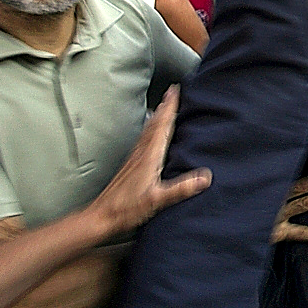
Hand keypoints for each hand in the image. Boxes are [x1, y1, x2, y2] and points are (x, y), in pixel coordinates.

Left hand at [85, 86, 210, 236]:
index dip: (170, 108)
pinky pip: (143, 140)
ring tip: (163, 106)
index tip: (176, 91)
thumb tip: (206, 177)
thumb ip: (181, 188)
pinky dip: (150, 130)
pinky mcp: (131, 166)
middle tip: (171, 91)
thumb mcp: (157, 199)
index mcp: (149, 157)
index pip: (162, 126)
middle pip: (155, 124)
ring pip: (148, 131)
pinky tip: (150, 134)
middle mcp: (141, 153)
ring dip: (157, 116)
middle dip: (164, 106)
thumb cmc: (126, 208)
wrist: (101, 216)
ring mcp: (134, 159)